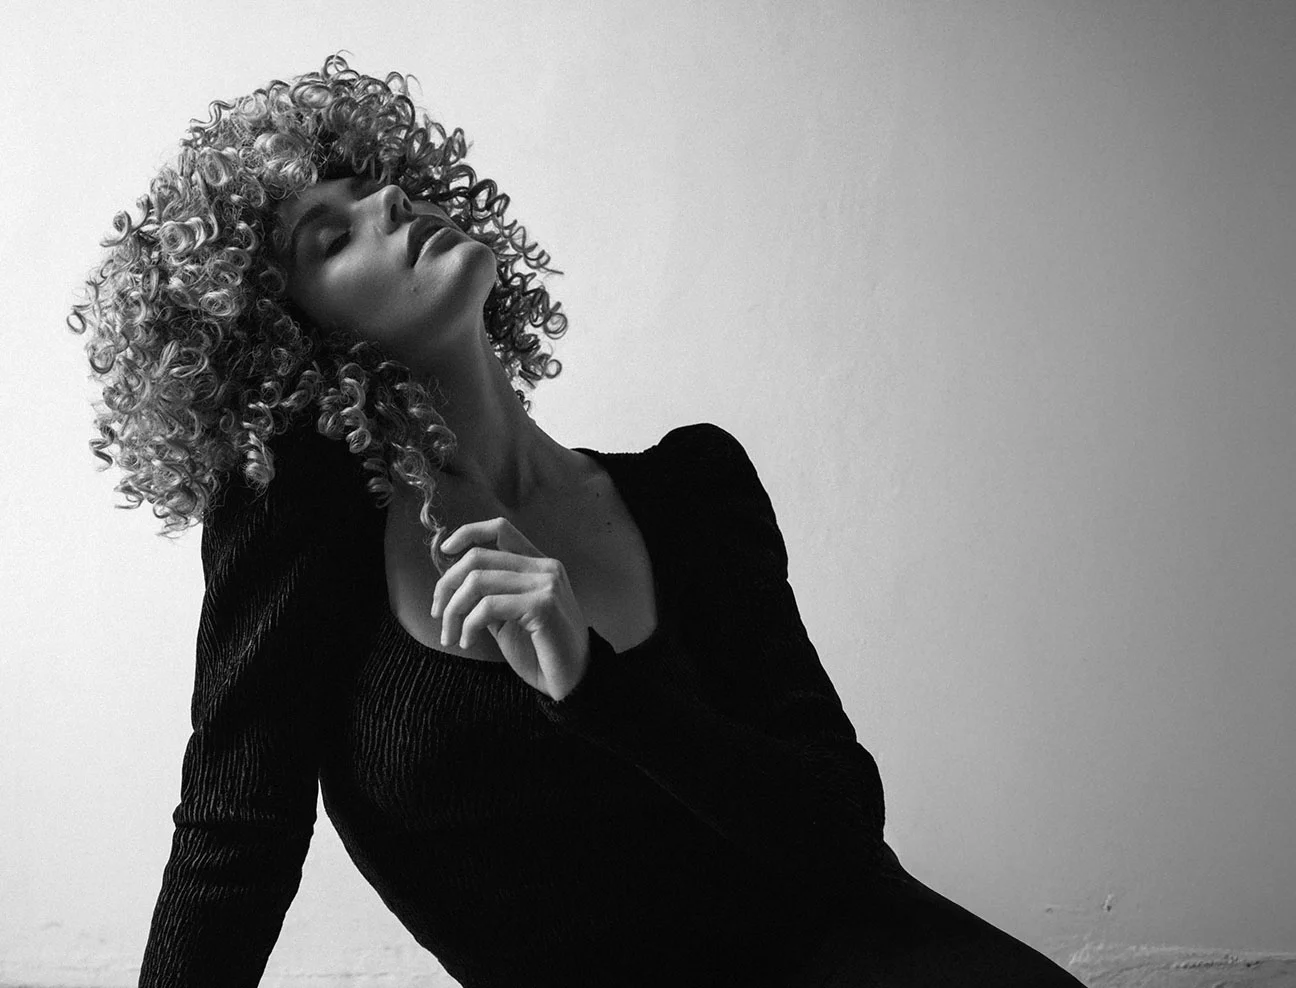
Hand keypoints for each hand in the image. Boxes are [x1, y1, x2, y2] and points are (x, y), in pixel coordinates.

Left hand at [431, 517, 590, 700]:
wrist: (574, 682)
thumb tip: (450, 582)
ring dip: (453, 610)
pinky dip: (468, 624)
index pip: (500, 529)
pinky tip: (467, 641)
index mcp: (538, 565)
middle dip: (447, 584)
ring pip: (478, 581)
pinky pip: (488, 606)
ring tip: (450, 635)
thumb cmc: (541, 653)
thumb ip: (487, 595)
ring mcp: (546, 584)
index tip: (445, 550)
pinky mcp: (543, 605)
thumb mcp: (508, 618)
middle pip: (478, 556)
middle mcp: (545, 567)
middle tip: (438, 613)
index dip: (467, 533)